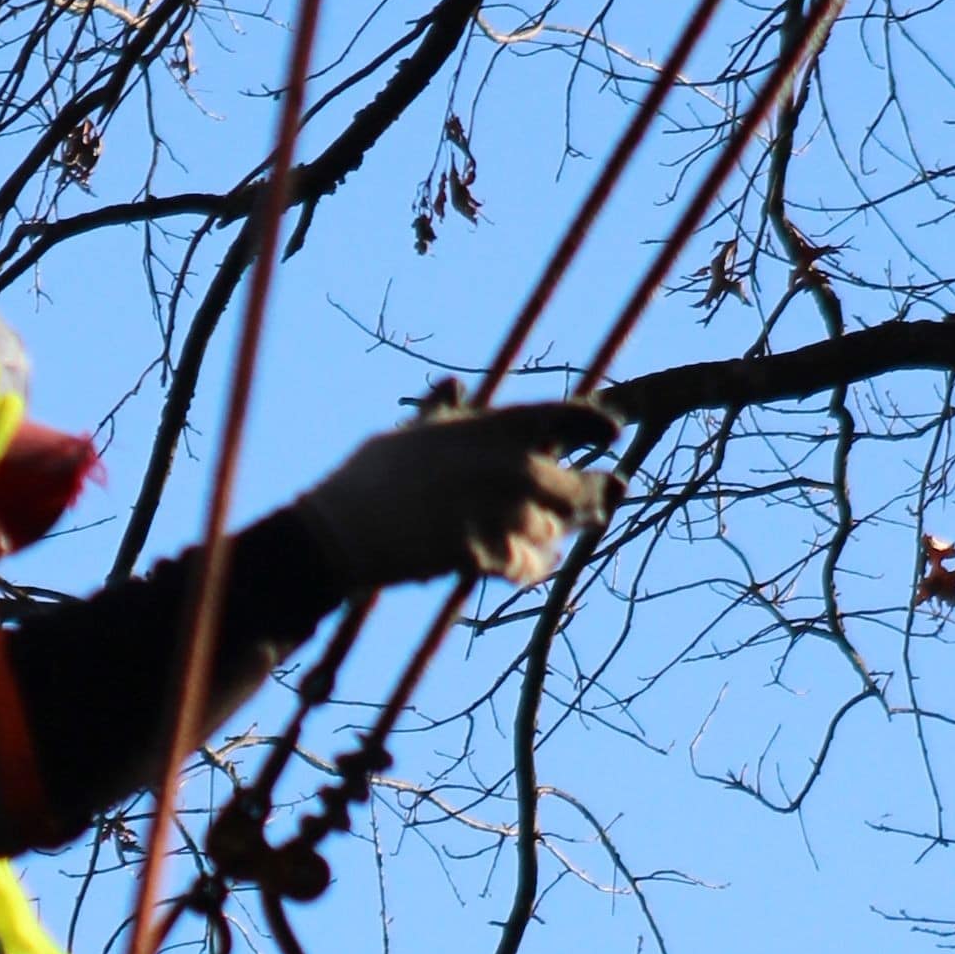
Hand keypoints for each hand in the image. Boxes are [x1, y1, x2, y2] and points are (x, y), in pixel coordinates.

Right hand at [296, 392, 619, 592]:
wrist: (343, 531)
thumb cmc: (371, 478)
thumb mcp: (411, 433)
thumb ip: (443, 412)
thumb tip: (452, 387)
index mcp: (493, 427)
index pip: (567, 417)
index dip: (594, 426)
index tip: (610, 436)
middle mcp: (509, 466)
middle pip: (574, 487)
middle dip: (590, 497)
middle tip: (602, 503)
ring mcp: (500, 513)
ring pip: (551, 530)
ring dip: (551, 535)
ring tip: (549, 539)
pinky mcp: (487, 555)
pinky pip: (527, 565)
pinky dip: (531, 566)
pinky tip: (530, 566)